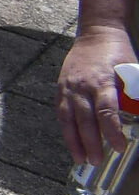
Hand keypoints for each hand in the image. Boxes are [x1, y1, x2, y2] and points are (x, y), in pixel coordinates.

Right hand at [58, 25, 137, 166]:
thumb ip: (136, 94)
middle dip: (91, 142)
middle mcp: (82, 85)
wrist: (96, 33)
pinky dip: (66, 129)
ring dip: (74, 141)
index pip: (106, 111)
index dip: (112, 131)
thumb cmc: (119, 53)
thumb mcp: (134, 71)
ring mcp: (69, 86)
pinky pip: (62, 112)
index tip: (119, 147)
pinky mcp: (62, 87)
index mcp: (102, 80)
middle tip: (97, 161)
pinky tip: (72, 143)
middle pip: (85, 119)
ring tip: (81, 159)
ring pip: (69, 118)